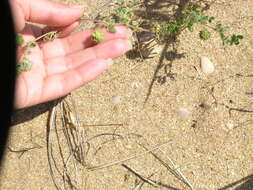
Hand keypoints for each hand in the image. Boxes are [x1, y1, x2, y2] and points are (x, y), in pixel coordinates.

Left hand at [10, 0, 131, 108]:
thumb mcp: (19, 6)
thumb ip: (49, 10)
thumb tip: (79, 12)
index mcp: (29, 35)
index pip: (64, 34)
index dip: (86, 29)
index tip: (106, 24)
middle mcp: (34, 55)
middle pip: (74, 51)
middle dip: (100, 43)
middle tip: (125, 36)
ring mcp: (35, 75)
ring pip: (73, 66)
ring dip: (99, 57)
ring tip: (123, 47)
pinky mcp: (33, 93)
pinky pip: (64, 83)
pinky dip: (85, 74)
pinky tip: (105, 63)